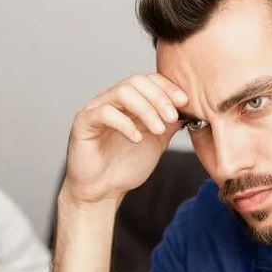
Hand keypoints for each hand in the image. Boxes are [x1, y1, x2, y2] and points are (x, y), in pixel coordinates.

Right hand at [63, 74, 187, 205]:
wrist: (102, 191)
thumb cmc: (125, 166)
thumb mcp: (156, 142)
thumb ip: (168, 124)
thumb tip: (188, 109)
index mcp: (128, 101)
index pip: (148, 80)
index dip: (167, 87)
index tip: (184, 102)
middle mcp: (111, 99)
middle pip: (136, 81)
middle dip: (159, 97)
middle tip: (172, 117)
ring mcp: (96, 109)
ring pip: (122, 92)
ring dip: (145, 109)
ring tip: (158, 130)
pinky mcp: (83, 123)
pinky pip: (105, 113)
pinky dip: (126, 124)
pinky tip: (137, 139)